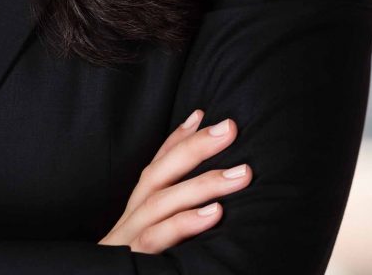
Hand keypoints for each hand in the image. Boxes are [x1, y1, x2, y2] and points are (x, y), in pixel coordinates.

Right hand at [98, 109, 251, 253]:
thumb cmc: (132, 270)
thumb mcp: (150, 243)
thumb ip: (170, 221)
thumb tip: (209, 203)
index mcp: (136, 211)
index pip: (155, 166)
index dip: (176, 138)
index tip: (201, 113)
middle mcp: (131, 217)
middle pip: (160, 173)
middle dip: (195, 147)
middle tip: (230, 127)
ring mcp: (130, 238)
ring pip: (163, 201)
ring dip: (203, 183)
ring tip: (241, 174)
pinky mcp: (134, 261)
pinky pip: (159, 239)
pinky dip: (186, 223)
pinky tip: (214, 214)